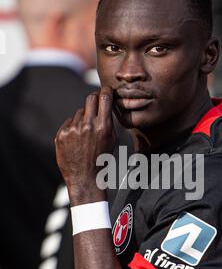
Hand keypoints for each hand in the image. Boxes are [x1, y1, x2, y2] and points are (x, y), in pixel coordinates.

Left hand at [55, 87, 115, 203]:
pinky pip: (69, 122)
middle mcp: (88, 125)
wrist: (85, 179)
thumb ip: (108, 122)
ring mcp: (73, 129)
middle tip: (96, 102)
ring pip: (80, 112)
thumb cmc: (102, 160)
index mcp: (104, 127)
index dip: (106, 91)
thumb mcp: (112, 141)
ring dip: (84, 118)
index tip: (106, 90)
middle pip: (90, 98)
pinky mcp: (62, 134)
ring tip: (86, 134)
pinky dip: (73, 128)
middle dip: (95, 98)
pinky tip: (77, 140)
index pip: (105, 98)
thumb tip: (106, 104)